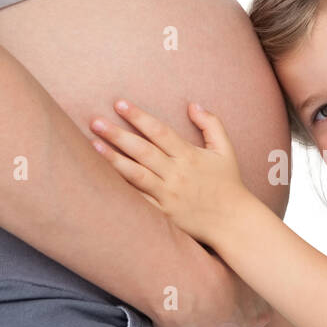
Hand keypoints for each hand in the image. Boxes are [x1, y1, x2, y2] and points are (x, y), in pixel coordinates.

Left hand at [90, 99, 248, 246]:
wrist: (233, 222)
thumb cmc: (229, 183)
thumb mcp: (225, 150)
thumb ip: (211, 124)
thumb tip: (192, 105)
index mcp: (189, 156)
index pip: (159, 131)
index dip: (138, 116)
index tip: (119, 104)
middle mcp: (177, 174)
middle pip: (142, 150)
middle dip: (117, 135)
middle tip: (95, 121)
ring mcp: (168, 196)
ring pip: (136, 175)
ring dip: (113, 160)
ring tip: (92, 146)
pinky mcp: (163, 215)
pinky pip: (138, 202)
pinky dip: (121, 191)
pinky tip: (102, 181)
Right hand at [150, 246, 270, 326]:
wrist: (181, 282)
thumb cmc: (209, 260)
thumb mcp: (235, 254)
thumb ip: (240, 260)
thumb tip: (240, 246)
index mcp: (257, 312)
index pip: (256, 317)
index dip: (240, 308)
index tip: (226, 296)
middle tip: (208, 311)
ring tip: (186, 323)